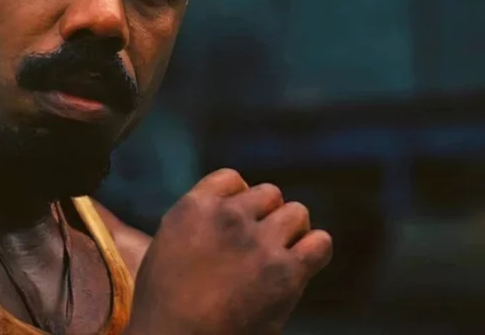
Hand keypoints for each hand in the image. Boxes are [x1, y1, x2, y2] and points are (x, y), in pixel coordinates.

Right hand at [127, 169, 331, 334]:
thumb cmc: (164, 306)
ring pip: (297, 213)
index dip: (240, 199)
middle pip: (269, 193)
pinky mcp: (285, 273)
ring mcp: (259, 243)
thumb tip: (229, 210)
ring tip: (282, 255)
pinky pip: (320, 243)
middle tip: (261, 244)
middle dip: (267, 216)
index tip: (238, 223)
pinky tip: (303, 264)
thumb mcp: (164, 246)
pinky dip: (315, 250)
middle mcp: (229, 217)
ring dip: (292, 232)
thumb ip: (196, 221)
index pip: (232, 179)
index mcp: (194, 207)